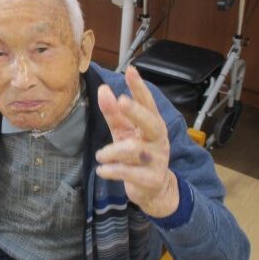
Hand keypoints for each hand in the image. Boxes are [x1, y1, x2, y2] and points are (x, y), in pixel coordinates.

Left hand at [95, 66, 178, 217]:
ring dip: (113, 151)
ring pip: (136, 150)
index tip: (130, 70)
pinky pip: (131, 173)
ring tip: (100, 155)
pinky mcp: (151, 179)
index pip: (148, 102)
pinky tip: (102, 170)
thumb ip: (114, 113)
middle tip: (122, 101)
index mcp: (153, 124)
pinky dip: (113, 171)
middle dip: (136, 111)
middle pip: (151, 122)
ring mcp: (157, 160)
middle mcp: (158, 139)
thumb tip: (103, 89)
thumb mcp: (124, 132)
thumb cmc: (136, 155)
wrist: (153, 189)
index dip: (139, 87)